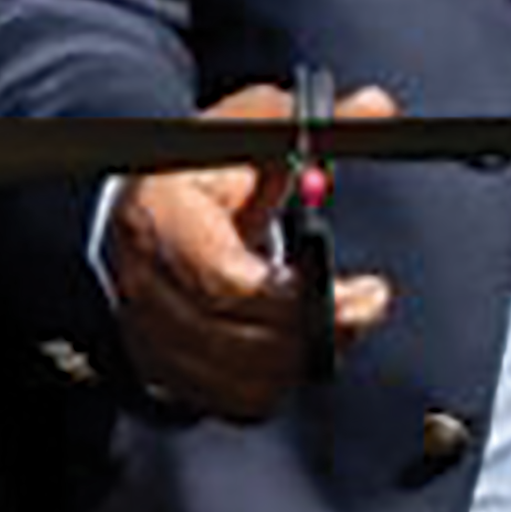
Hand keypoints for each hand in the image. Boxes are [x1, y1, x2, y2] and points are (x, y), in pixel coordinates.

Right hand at [98, 81, 396, 422]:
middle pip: (240, 340)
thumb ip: (314, 125)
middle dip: (317, 332)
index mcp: (159, 220)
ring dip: (302, 360)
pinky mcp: (166, 373)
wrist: (134, 213)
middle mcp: (145, 287)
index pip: (226, 280)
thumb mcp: (248, 131)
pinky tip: (295, 348)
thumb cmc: (193, 173)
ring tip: (332, 323)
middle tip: (364, 306)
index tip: (355, 288)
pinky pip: (235, 403)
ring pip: (243, 381)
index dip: (297, 295)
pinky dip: (277, 384)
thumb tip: (376, 109)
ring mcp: (150, 336)